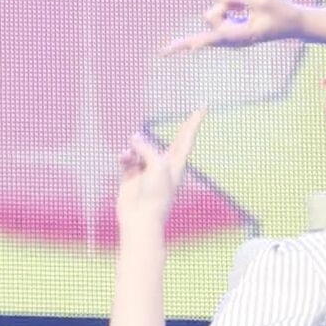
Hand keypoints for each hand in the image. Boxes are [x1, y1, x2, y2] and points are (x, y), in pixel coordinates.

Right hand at [115, 110, 205, 229]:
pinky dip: (124, 155)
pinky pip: (127, 157)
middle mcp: (163, 164)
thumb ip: (146, 148)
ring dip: (136, 145)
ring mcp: (147, 169)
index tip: (202, 108)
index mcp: (176, 164)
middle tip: (192, 112)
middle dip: (181, 128)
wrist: (140, 218)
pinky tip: (123, 157)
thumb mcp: (157, 165)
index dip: (193, 123)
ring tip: (131, 151)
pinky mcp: (131, 174)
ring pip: (142, 147)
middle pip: (173, 141)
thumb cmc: (156, 194)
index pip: (186, 138)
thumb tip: (133, 139)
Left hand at [160, 0, 302, 54]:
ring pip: (213, 14)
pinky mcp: (230, 29)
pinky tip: (241, 8)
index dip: (203, 41)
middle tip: (243, 6)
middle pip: (210, 16)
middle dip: (222, 6)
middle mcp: (232, 39)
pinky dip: (228, 6)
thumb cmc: (283, 12)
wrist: (294, 23)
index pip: (219, 37)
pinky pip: (219, 13)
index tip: (190, 48)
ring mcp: (230, 35)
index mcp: (243, 35)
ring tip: (246, 8)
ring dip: (226, 6)